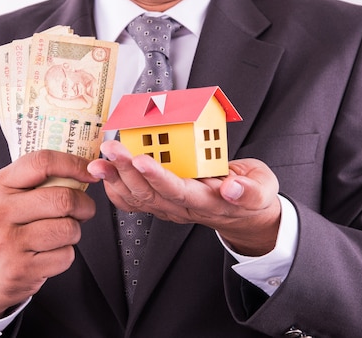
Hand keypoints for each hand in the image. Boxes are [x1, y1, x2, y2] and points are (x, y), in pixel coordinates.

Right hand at [0, 150, 98, 318]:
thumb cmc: (11, 227)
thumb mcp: (12, 197)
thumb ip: (41, 180)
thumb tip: (87, 167)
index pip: (42, 162)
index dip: (74, 164)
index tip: (91, 171)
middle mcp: (0, 211)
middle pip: (63, 199)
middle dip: (85, 205)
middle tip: (85, 209)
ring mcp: (9, 241)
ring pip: (68, 229)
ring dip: (75, 231)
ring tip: (62, 233)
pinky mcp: (22, 268)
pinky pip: (65, 255)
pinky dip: (66, 254)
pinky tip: (50, 253)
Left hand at [87, 140, 280, 255]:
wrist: (244, 214)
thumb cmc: (251, 196)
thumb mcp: (262, 190)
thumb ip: (249, 190)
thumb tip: (231, 188)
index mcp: (207, 202)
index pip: (178, 190)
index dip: (158, 176)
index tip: (142, 159)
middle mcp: (183, 208)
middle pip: (150, 193)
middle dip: (127, 170)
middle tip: (111, 148)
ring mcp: (171, 207)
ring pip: (137, 197)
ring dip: (116, 179)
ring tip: (99, 161)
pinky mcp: (163, 203)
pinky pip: (135, 201)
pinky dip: (116, 190)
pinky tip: (105, 175)